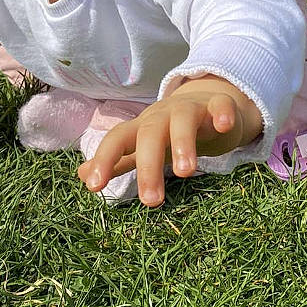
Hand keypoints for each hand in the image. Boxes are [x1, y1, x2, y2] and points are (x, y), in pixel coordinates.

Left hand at [76, 80, 260, 206]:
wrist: (207, 105)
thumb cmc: (169, 131)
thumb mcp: (142, 146)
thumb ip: (118, 161)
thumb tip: (81, 175)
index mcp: (141, 128)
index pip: (118, 140)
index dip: (104, 160)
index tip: (94, 187)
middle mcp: (162, 116)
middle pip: (150, 135)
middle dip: (149, 166)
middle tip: (151, 202)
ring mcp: (190, 109)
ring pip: (183, 120)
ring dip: (183, 143)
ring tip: (186, 172)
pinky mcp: (217, 107)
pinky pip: (220, 106)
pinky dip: (221, 114)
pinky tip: (224, 127)